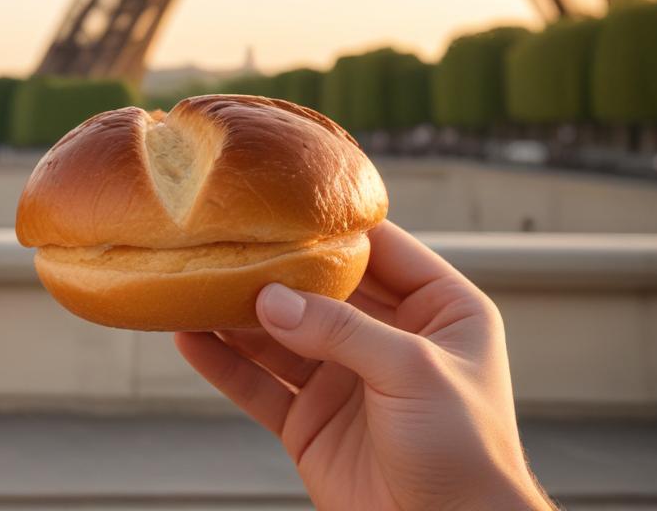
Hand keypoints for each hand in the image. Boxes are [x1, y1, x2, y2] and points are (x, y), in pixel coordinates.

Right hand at [176, 222, 552, 510]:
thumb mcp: (414, 373)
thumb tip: (270, 298)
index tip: (281, 202)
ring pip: (280, 335)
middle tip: (221, 241)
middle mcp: (391, 338)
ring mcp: (346, 380)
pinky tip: (189, 339)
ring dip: (236, 315)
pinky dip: (224, 364)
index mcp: (440, 310)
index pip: (381, 249)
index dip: (332, 227)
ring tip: (190, 284)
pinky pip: (260, 384)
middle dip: (271, 269)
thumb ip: (341, 330)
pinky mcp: (312, 422)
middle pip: (318, 289)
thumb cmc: (467, 455)